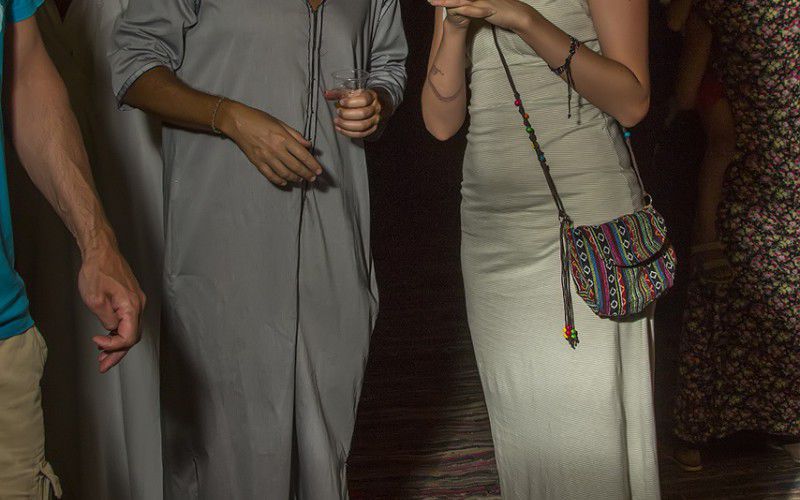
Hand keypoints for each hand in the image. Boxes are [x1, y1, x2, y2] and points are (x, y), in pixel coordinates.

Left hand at [78, 238, 145, 372]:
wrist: (101, 251)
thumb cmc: (98, 270)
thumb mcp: (95, 300)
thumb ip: (106, 319)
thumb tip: (111, 329)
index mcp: (132, 306)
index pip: (129, 337)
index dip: (113, 346)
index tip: (97, 344)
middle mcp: (139, 305)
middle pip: (133, 336)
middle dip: (117, 353)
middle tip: (103, 365)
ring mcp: (136, 301)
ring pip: (131, 330)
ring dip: (117, 345)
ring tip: (103, 357)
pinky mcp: (131, 299)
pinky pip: (128, 321)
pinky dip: (118, 333)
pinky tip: (108, 338)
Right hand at [218, 101, 322, 186]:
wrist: (237, 121)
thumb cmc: (259, 119)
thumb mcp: (280, 123)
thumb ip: (295, 135)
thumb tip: (308, 144)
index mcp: (283, 138)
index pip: (303, 155)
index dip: (313, 164)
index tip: (319, 171)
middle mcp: (276, 149)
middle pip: (296, 166)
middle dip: (307, 174)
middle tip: (313, 178)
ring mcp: (266, 157)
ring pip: (284, 173)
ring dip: (295, 178)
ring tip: (301, 180)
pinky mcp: (257, 162)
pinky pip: (270, 175)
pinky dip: (279, 180)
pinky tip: (285, 182)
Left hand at [331, 89, 383, 138]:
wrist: (372, 105)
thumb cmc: (360, 98)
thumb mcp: (351, 93)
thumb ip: (339, 93)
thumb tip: (326, 94)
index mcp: (371, 96)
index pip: (364, 100)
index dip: (351, 102)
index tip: (341, 102)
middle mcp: (375, 108)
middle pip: (363, 114)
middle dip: (347, 114)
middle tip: (338, 112)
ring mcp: (375, 119)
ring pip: (362, 126)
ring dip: (347, 125)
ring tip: (337, 121)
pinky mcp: (372, 129)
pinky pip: (361, 134)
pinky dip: (348, 132)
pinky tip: (340, 128)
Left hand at [429, 0, 533, 31]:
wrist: (516, 15)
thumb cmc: (501, 11)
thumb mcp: (484, 6)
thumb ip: (474, 5)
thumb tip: (463, 7)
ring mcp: (481, 0)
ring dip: (447, 1)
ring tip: (433, 1)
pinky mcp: (485, 8)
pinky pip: (470, 9)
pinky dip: (460, 9)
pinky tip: (451, 9)